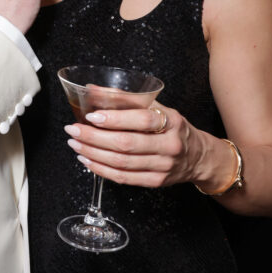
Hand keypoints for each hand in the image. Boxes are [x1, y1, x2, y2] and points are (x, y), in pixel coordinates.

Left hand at [63, 104, 203, 187]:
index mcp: (171, 120)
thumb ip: (126, 99)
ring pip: (122, 163)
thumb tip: (93, 90)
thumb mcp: (157, 108)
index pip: (141, 120)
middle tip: (73, 130)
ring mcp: (163, 166)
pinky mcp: (156, 182)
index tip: (91, 116)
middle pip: (126, 144)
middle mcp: (169, 144)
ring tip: (75, 144)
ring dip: (93, 154)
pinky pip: (123, 178)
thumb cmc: (173, 128)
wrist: (198, 156)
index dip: (114, 119)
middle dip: (94, 137)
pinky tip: (87, 160)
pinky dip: (101, 169)